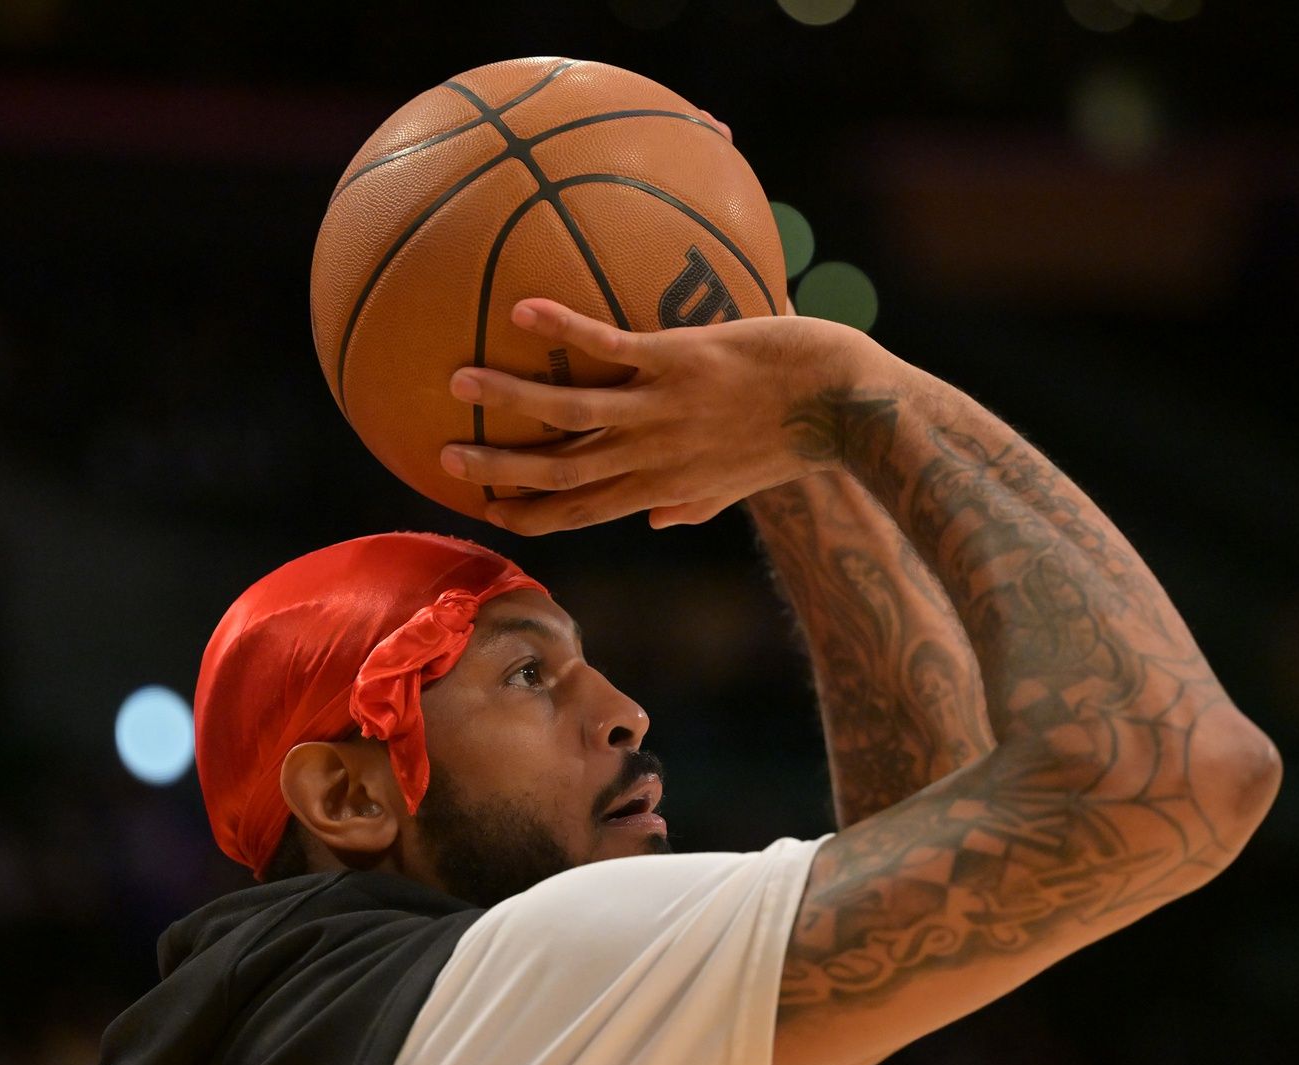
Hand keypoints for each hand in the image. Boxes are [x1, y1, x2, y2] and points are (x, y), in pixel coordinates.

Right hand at [439, 298, 870, 533]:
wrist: (851, 406)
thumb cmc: (800, 436)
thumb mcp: (742, 483)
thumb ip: (696, 500)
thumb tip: (662, 519)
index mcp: (666, 487)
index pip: (585, 512)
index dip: (533, 516)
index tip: (490, 512)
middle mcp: (656, 457)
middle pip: (560, 473)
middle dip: (501, 471)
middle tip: (447, 457)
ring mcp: (665, 410)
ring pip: (570, 413)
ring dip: (511, 400)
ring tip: (460, 381)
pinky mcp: (683, 361)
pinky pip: (612, 346)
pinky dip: (566, 331)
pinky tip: (524, 311)